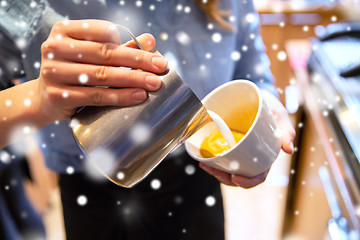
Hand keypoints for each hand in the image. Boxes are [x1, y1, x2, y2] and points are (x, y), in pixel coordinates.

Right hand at [35, 19, 167, 121]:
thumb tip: (151, 40)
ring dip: (133, 79)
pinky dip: (120, 97)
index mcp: (64, 31)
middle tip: (162, 66)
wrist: (44, 98)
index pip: (102, 31)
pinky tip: (138, 96)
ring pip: (102, 75)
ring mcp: (54, 72)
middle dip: (138, 61)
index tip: (151, 51)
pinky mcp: (58, 95)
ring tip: (155, 83)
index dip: (128, 41)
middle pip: (105, 53)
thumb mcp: (93, 55)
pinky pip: (96, 96)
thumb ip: (120, 48)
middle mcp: (55, 48)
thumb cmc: (74, 71)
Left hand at [200, 89, 295, 187]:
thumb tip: (289, 150)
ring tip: (205, 165)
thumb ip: (286, 130)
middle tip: (214, 170)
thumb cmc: (270, 106)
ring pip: (227, 170)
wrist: (256, 93)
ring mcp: (238, 152)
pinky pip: (219, 157)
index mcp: (265, 156)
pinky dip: (212, 161)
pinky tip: (203, 159)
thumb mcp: (279, 115)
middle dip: (225, 178)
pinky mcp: (227, 145)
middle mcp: (251, 157)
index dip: (247, 181)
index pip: (258, 176)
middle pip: (238, 176)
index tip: (234, 178)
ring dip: (216, 171)